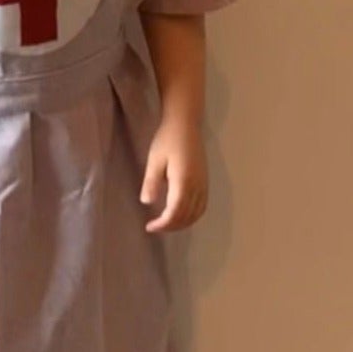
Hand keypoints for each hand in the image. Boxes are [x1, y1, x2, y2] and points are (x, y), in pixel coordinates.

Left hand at [140, 116, 207, 232]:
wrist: (186, 124)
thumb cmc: (167, 140)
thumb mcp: (154, 160)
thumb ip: (151, 182)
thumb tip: (146, 203)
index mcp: (183, 181)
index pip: (175, 212)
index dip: (163, 224)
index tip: (149, 227)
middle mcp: (197, 186)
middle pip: (187, 216)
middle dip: (171, 226)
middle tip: (154, 227)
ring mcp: (203, 184)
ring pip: (196, 213)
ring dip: (182, 223)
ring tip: (166, 224)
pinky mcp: (205, 181)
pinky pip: (202, 206)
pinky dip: (192, 216)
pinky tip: (180, 215)